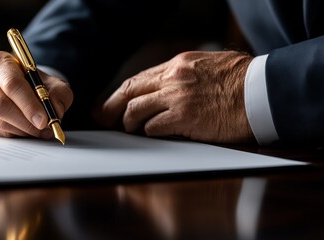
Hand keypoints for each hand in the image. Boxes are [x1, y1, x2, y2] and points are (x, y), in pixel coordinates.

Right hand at [0, 51, 72, 137]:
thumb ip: (59, 94)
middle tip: (43, 130)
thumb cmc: (36, 84)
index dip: (29, 105)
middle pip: (1, 105)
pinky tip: (26, 130)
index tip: (44, 120)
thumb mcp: (53, 84)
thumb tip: (55, 112)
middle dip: (26, 122)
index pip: (12, 84)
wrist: (21, 88)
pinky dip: (15, 135)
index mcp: (0, 62)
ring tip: (40, 131)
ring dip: (23, 131)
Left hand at [98, 50, 254, 143]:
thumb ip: (184, 74)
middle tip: (102, 118)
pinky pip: (153, 127)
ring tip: (129, 130)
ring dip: (128, 122)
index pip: (139, 79)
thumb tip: (167, 86)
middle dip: (111, 107)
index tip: (111, 104)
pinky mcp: (184, 118)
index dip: (121, 93)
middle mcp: (172, 79)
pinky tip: (149, 134)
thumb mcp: (208, 65)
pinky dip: (147, 132)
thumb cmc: (241, 79)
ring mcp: (176, 98)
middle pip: (129, 92)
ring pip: (136, 110)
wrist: (262, 90)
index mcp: (177, 64)